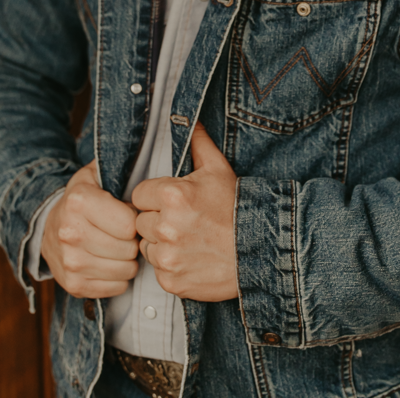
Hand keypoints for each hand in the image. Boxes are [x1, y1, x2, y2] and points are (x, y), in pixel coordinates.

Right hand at [41, 159, 138, 297]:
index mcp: (78, 202)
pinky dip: (117, 277)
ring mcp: (69, 262)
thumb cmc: (83, 198)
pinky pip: (116, 288)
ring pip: (125, 271)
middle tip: (122, 233)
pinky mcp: (72, 285)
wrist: (49, 226)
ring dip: (126, 260)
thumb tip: (148, 167)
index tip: (126, 214)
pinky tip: (107, 262)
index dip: (134, 220)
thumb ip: (119, 167)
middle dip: (132, 241)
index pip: (129, 224)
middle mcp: (70, 233)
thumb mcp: (95, 174)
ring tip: (116, 246)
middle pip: (128, 249)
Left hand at [132, 122, 237, 301]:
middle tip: (182, 221)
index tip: (172, 202)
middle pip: (140, 221)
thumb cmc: (236, 207)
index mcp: (171, 194)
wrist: (260, 250)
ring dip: (161, 244)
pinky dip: (171, 266)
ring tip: (188, 239)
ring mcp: (168, 256)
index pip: (139, 195)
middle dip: (156, 220)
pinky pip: (158, 271)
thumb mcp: (218, 168)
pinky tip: (191, 257)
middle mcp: (165, 226)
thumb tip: (188, 118)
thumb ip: (197, 142)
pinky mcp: (172, 281)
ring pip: (147, 246)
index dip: (154, 197)